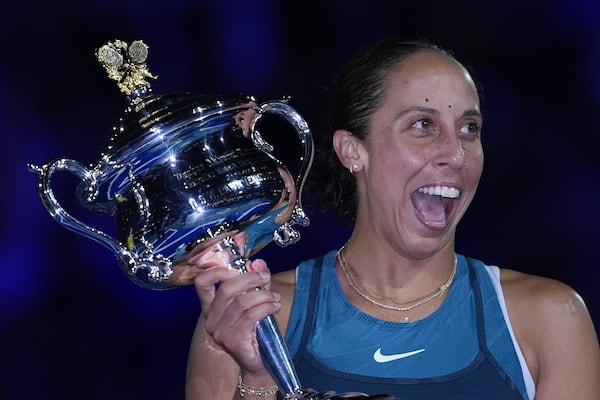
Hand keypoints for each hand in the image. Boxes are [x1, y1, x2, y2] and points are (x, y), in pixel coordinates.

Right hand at [189, 234, 281, 376]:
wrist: (260, 363)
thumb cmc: (257, 332)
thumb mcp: (256, 302)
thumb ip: (256, 283)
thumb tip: (258, 262)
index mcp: (211, 308)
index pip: (201, 283)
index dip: (217, 270)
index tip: (238, 265)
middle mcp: (211, 320)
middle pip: (225, 289)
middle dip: (249, 278)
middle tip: (265, 278)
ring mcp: (219, 332)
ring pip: (241, 302)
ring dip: (263, 295)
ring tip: (275, 297)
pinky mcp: (232, 341)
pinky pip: (250, 316)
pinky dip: (266, 307)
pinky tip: (275, 306)